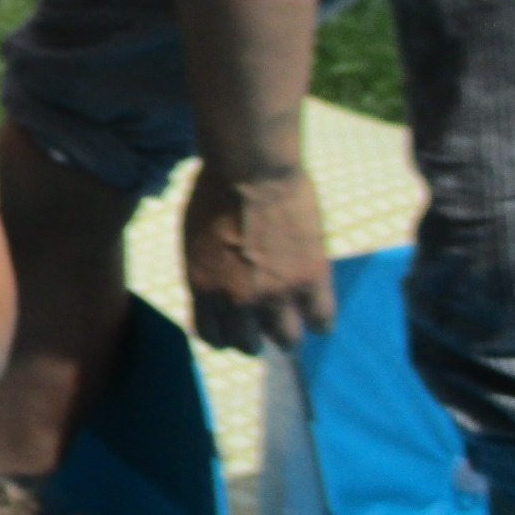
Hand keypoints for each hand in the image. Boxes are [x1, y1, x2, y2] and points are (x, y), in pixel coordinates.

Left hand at [184, 165, 333, 352]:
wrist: (248, 170)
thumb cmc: (214, 193)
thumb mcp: (192, 240)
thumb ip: (205, 271)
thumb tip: (217, 289)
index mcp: (201, 287)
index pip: (210, 335)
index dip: (224, 336)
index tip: (234, 331)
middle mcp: (234, 299)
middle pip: (246, 344)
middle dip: (255, 339)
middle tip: (265, 329)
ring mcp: (274, 293)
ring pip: (286, 339)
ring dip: (288, 335)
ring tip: (293, 325)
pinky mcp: (309, 280)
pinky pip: (321, 319)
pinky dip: (320, 322)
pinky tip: (318, 316)